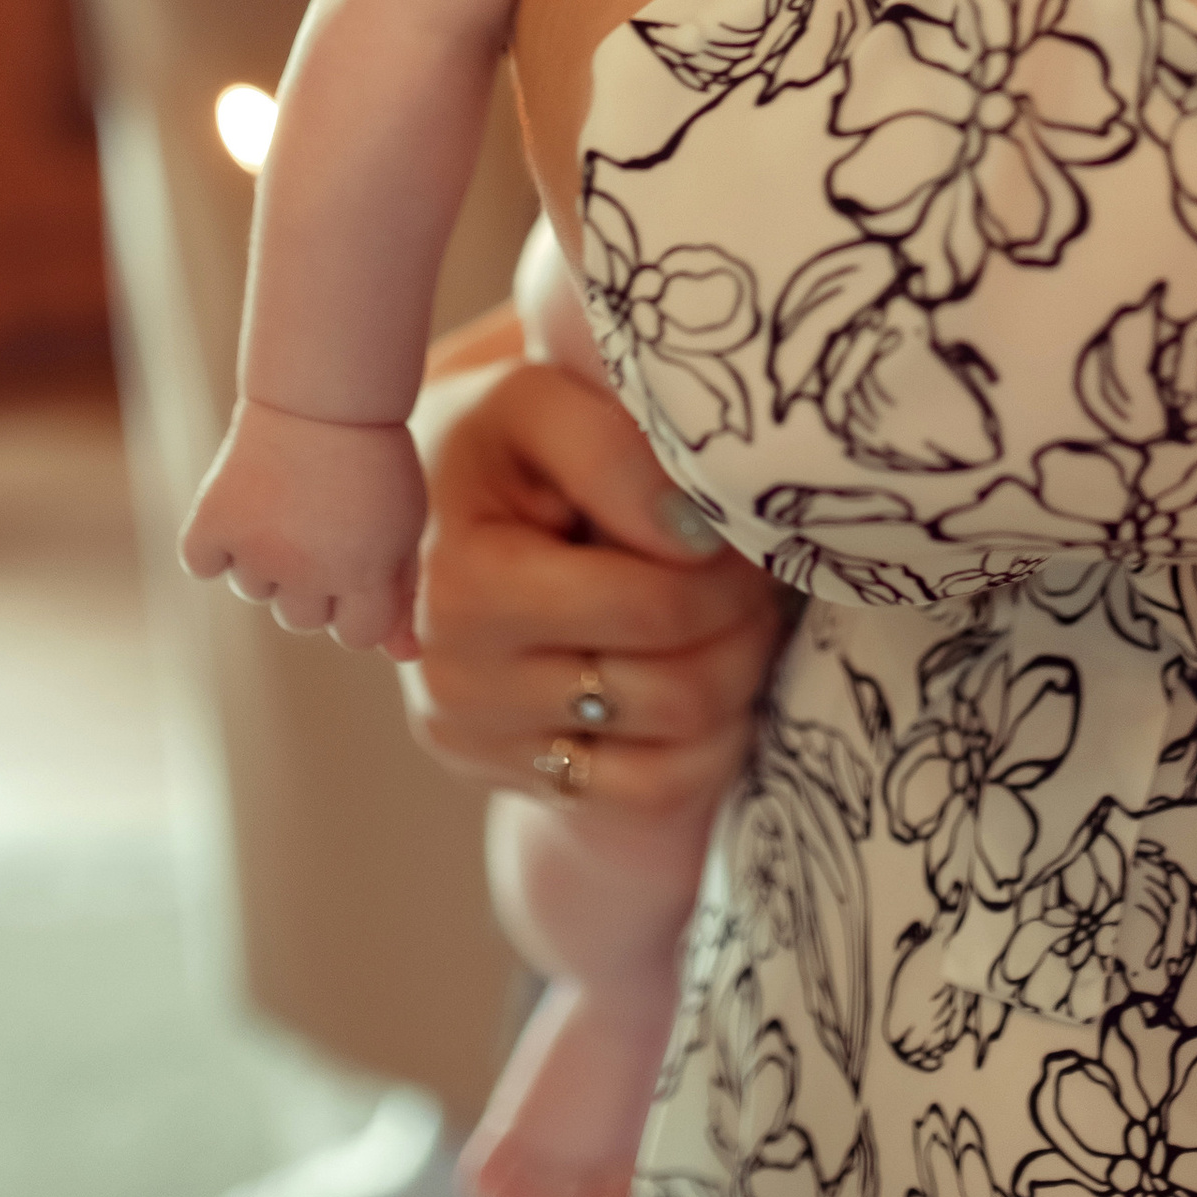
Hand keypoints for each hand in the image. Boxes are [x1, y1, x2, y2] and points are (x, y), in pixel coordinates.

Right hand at [182, 399, 424, 655]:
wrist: (323, 393)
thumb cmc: (374, 461)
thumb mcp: (405, 523)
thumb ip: (402, 594)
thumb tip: (407, 656)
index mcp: (367, 573)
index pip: (360, 636)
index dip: (364, 601)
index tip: (364, 561)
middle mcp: (309, 571)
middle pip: (302, 620)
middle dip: (314, 581)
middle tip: (323, 521)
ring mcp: (257, 549)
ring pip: (254, 591)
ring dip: (266, 559)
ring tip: (288, 502)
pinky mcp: (213, 524)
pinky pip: (204, 564)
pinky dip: (216, 544)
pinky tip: (243, 506)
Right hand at [402, 348, 785, 815]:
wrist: (441, 512)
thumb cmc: (506, 446)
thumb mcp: (539, 404)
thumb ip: (611, 451)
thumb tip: (694, 534)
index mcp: (461, 585)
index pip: (652, 608)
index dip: (727, 566)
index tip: (735, 523)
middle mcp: (458, 682)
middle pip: (675, 689)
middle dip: (743, 623)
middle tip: (755, 569)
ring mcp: (484, 744)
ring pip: (677, 748)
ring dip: (737, 673)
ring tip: (737, 610)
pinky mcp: (517, 779)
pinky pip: (656, 791)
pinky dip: (711, 736)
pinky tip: (706, 670)